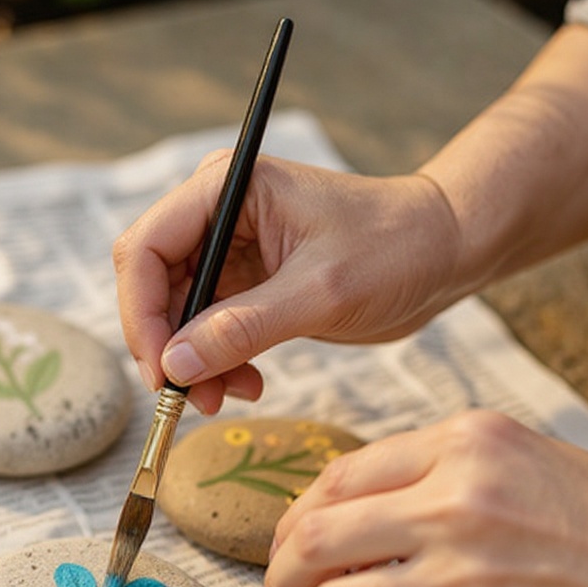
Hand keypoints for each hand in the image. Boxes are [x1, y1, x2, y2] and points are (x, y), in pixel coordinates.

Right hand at [113, 152, 460, 412]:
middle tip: (186, 397)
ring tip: (224, 398)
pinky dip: (216, 364)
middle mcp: (217, 214)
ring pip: (176, 316)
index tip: (160, 370)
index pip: (146, 248)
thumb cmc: (396, 248)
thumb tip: (174, 366)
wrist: (445, 253)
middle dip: (165, 346)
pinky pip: (206, 332)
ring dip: (192, 364)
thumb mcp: (320, 291)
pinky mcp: (245, 285)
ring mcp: (228, 251)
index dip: (141, 314)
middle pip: (152, 285)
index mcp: (226, 189)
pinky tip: (246, 384)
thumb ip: (242, 328)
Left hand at [264, 411, 587, 586]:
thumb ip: (435, 474)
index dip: (292, 520)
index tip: (286, 549)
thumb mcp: (522, 463)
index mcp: (464, 447)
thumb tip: (345, 515)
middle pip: (318, 540)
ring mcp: (474, 582)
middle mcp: (460, 506)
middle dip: (280, 580)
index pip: (337, 479)